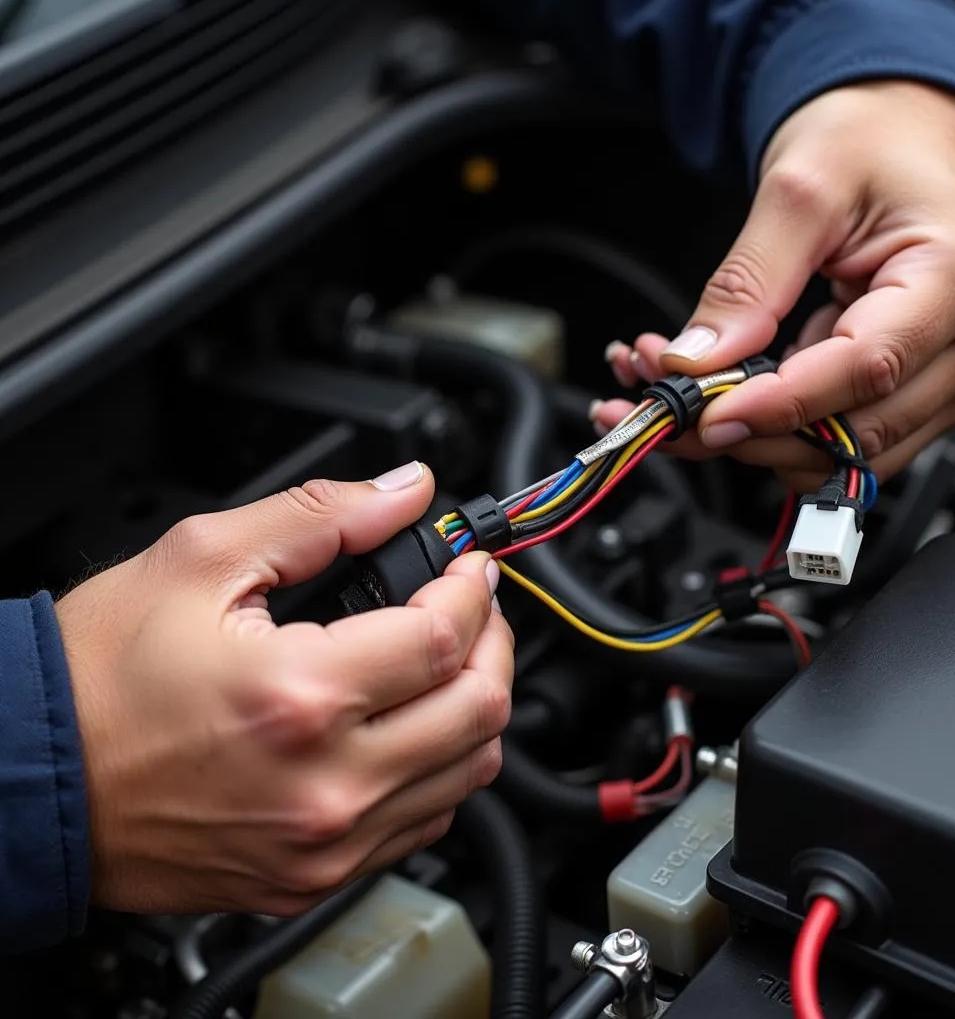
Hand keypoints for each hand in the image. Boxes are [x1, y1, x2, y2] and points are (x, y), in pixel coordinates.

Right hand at [55, 463, 512, 915]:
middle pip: (480, 709)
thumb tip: (401, 491)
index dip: (472, 589)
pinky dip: (443, 765)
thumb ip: (320, 516)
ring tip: (446, 658)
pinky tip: (414, 725)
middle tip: (470, 605)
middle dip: (493, 641)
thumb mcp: (201, 559)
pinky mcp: (313, 878)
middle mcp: (326, 784)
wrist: (33, 781)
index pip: (445, 638)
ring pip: (469, 772)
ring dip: (477, 703)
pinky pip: (425, 823)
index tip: (466, 565)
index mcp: (300, 696)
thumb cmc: (94, 680)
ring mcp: (325, 845)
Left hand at [597, 81, 954, 488]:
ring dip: (757, 435)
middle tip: (667, 400)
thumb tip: (697, 362)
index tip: (706, 414)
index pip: (866, 369)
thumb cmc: (875, 138)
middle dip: (751, 429)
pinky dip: (780, 425)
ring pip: (847, 449)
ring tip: (685, 388)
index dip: (780, 405)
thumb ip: (747, 282)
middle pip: (857, 431)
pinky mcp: (926, 388)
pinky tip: (731, 390)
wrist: (912, 130)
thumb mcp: (799, 187)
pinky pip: (847, 432)